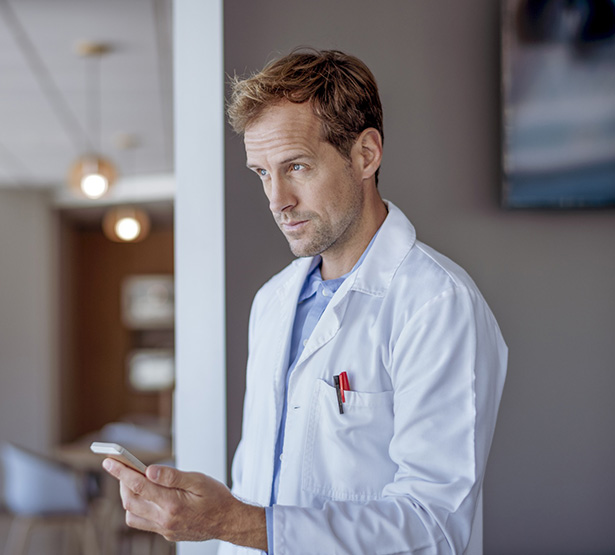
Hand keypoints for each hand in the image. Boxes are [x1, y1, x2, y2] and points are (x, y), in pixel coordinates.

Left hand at [103, 458, 266, 549]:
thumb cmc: (217, 498)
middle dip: (122, 482)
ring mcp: (164, 528)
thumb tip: (149, 470)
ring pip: (132, 514)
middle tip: (124, 466)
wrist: (229, 521)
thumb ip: (172, 476)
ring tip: (136, 480)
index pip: (139, 485)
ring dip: (129, 496)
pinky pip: (143, 522)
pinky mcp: (165, 532)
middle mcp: (164, 519)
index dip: (121, 471)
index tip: (109, 461)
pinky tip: (148, 496)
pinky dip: (138, 507)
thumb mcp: (198, 480)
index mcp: (172, 504)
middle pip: (130, 500)